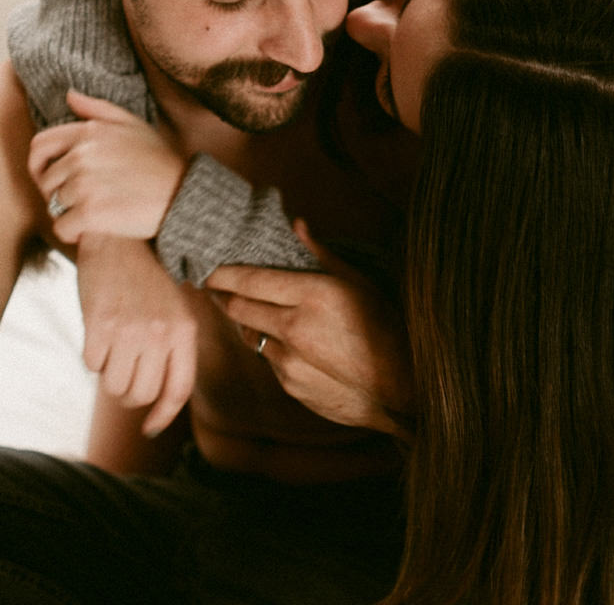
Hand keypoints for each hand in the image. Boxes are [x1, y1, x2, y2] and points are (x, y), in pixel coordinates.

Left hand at [29, 90, 186, 243]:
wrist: (185, 195)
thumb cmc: (160, 161)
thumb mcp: (133, 124)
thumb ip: (97, 108)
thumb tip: (69, 95)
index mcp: (88, 132)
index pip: (40, 146)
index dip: (39, 165)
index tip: (51, 179)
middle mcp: (82, 155)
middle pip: (46, 180)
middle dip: (56, 194)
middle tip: (77, 203)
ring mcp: (85, 184)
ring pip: (54, 205)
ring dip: (68, 214)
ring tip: (92, 215)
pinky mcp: (91, 213)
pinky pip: (63, 228)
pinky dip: (73, 235)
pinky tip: (91, 231)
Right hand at [75, 235, 196, 437]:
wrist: (118, 239)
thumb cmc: (147, 278)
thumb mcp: (175, 309)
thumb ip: (173, 348)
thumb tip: (160, 401)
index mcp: (184, 330)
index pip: (178, 389)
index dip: (164, 416)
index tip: (150, 428)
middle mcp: (160, 333)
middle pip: (142, 394)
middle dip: (128, 395)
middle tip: (122, 377)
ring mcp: (129, 330)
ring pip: (114, 386)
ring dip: (108, 378)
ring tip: (110, 354)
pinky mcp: (98, 324)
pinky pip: (91, 365)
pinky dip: (92, 358)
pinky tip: (97, 337)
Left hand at [206, 222, 413, 436]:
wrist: (403, 389)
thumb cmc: (387, 328)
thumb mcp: (360, 283)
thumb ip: (321, 254)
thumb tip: (297, 225)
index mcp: (313, 296)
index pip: (250, 280)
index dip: (223, 274)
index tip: (210, 268)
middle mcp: (295, 328)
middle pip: (239, 308)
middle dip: (224, 296)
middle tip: (217, 286)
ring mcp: (290, 361)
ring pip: (250, 335)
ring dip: (247, 322)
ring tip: (252, 310)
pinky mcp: (291, 385)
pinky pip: (268, 360)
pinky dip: (271, 347)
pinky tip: (288, 341)